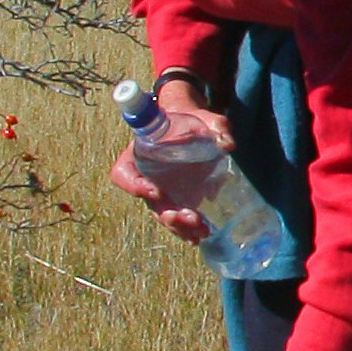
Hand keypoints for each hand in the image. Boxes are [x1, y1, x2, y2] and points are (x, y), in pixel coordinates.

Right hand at [108, 96, 234, 246]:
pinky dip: (188, 229)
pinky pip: (177, 219)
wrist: (191, 129)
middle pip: (149, 203)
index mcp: (138, 154)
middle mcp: (145, 177)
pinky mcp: (176, 199)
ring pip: (163, 215)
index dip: (134, 186)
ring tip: (201, 230)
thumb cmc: (189, 120)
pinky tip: (203, 234)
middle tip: (188, 216)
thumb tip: (227, 144)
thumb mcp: (201, 117)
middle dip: (167, 214)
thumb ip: (215, 125)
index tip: (155, 191)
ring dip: (180, 227)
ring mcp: (161, 192)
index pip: (124, 174)